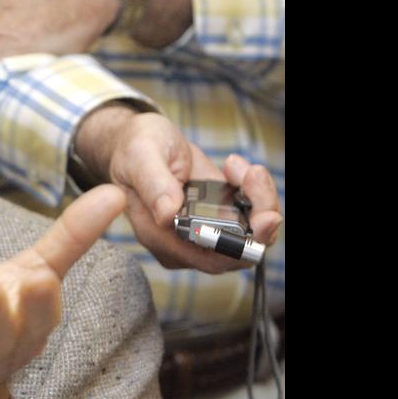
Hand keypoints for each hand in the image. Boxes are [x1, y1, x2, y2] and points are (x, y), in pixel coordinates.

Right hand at [75, 106, 281, 272]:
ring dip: (259, 200)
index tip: (263, 215)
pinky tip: (236, 168)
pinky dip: (255, 192)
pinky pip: (250, 218)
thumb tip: (167, 215)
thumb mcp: (140, 157)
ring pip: (250, 236)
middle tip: (255, 178)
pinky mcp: (217, 216)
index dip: (240, 245)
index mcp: (158, 236)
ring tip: (241, 167)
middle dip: (259, 219)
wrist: (141, 140)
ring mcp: (202, 231)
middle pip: (237, 252)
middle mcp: (182, 242)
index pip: (209, 258)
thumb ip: (153, 184)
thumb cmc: (134, 149)